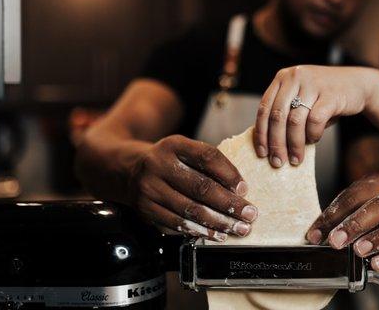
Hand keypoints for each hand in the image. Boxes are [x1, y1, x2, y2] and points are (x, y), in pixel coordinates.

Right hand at [129, 135, 257, 241]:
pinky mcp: (145, 209)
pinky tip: (215, 234)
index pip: (207, 157)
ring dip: (218, 222)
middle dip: (229, 204)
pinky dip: (199, 231)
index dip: (229, 173)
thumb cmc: (169, 162)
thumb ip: (207, 164)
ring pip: (190, 209)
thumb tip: (239, 190)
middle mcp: (159, 164)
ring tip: (237, 228)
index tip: (244, 189)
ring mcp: (149, 188)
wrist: (129, 170)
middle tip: (249, 214)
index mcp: (174, 145)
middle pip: (201, 187)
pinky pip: (176, 223)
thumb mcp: (184, 151)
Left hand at [254, 65, 374, 166]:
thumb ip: (285, 113)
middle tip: (278, 162)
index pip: (264, 108)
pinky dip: (313, 135)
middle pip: (278, 116)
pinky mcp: (331, 94)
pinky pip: (315, 121)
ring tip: (295, 159)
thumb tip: (269, 144)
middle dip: (276, 143)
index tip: (261, 153)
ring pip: (295, 121)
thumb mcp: (301, 98)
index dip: (261, 133)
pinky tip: (314, 140)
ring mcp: (313, 84)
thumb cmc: (324, 97)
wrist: (358, 84)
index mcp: (283, 77)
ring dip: (294, 144)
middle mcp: (295, 77)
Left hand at [306, 173, 378, 271]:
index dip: (333, 215)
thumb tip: (316, 236)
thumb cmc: (375, 203)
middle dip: (357, 225)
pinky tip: (377, 264)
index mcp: (378, 182)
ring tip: (359, 252)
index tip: (317, 234)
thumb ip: (338, 216)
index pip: (354, 195)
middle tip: (337, 241)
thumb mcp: (356, 200)